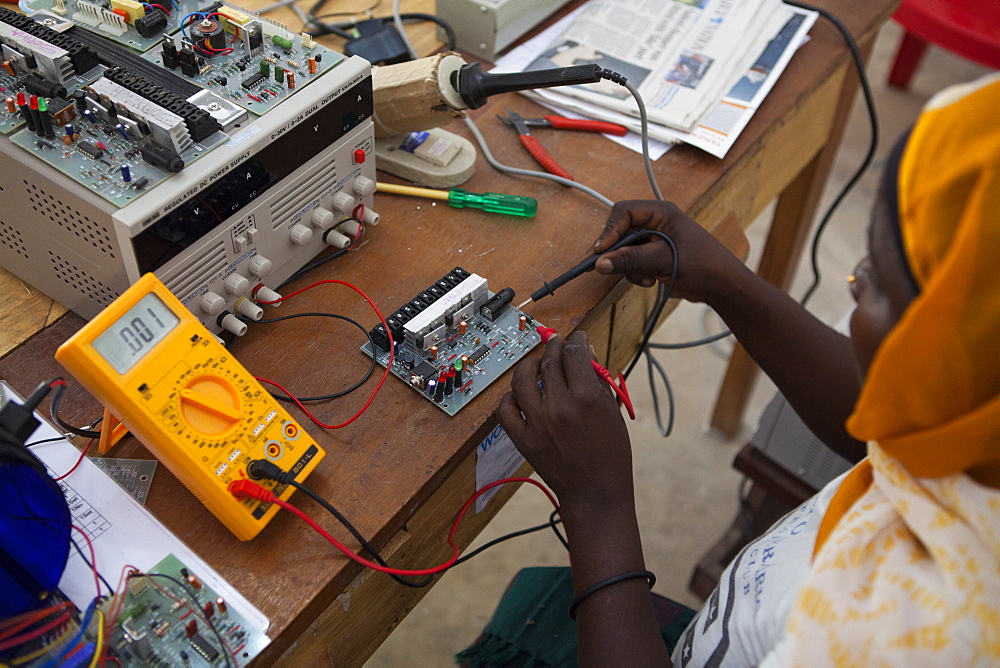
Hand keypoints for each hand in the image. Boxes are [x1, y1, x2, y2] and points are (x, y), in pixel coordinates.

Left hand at [496, 331, 633, 512]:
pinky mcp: (523, 439)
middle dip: (554, 347)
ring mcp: (538, 423)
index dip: (576, 340)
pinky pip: (505, 409)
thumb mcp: (612, 412)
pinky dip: (509, 397)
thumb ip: (598, 381)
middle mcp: (559, 407)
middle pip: (549, 362)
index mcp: (587, 399)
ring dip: (529, 365)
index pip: (575, 353)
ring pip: (522, 379)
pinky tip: (520, 393)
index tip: (576, 338)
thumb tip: (586, 353)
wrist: (595, 492)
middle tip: (557, 344)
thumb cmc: (611, 453)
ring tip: (536, 363)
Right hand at [593, 200, 743, 303]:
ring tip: (644, 278)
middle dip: (618, 252)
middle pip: (621, 231)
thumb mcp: (662, 261)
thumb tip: (601, 262)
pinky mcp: (656, 255)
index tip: (601, 251)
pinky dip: (636, 272)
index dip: (610, 231)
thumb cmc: (703, 265)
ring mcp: (656, 239)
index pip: (624, 212)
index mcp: (661, 212)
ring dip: (629, 266)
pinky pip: (634, 261)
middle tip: (604, 267)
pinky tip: (650, 281)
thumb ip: (630, 260)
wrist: (723, 285)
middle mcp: (657, 222)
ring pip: (625, 249)